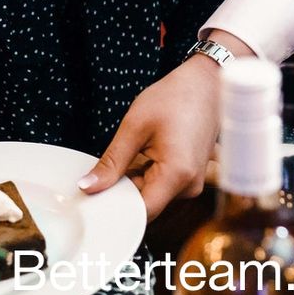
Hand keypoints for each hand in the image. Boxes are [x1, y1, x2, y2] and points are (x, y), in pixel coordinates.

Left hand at [78, 31, 255, 219]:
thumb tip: (87, 187)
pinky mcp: (191, 175)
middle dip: (122, 193)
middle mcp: (189, 186)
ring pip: (153, 195)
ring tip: (127, 156)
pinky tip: (141, 155)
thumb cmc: (174, 97)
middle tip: (101, 174)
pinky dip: (147, 175)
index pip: (140, 213)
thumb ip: (112, 162)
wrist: (206, 81)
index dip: (114, 209)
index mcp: (177, 175)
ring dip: (135, 182)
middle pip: (146, 206)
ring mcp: (193, 182)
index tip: (92, 201)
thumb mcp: (136, 126)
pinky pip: (163, 186)